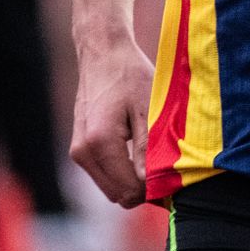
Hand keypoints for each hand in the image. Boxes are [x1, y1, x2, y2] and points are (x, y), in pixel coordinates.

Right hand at [69, 37, 154, 207]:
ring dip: (132, 182)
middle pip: (118, 195)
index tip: (172, 174)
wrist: (103, 55)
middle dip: (143, 189)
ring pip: (111, 189)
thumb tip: (153, 186)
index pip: (129, 189)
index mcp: (100, 142)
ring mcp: (78, 152)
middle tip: (165, 168)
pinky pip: (104, 176)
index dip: (154, 189)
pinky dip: (122, 173)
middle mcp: (83, 152)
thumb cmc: (130, 76)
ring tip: (152, 158)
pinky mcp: (79, 149)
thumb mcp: (149, 110)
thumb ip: (148, 150)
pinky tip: (138, 153)